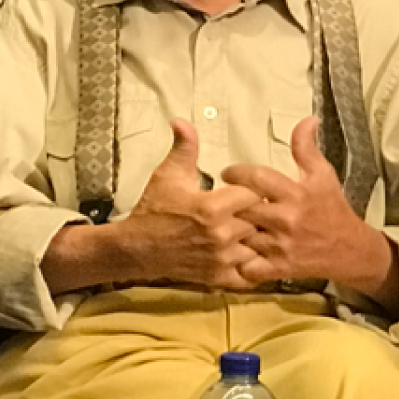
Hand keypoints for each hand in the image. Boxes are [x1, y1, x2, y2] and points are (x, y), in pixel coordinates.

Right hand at [113, 121, 261, 287]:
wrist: (136, 248)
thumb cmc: (153, 210)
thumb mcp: (167, 175)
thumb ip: (184, 148)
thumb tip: (182, 121)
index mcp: (213, 208)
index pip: (255, 195)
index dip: (252, 191)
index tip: (244, 192)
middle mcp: (222, 235)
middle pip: (261, 222)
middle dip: (257, 216)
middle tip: (248, 212)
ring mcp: (222, 259)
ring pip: (259, 248)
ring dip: (256, 241)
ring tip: (248, 234)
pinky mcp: (220, 277)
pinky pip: (251, 275)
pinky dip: (252, 266)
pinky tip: (244, 255)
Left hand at [221, 116, 398, 299]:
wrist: (351, 250)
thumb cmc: (332, 209)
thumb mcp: (322, 175)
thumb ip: (306, 148)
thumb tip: (306, 119)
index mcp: (296, 194)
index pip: (255, 178)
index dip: (235, 173)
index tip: (227, 173)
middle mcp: (287, 220)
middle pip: (241, 207)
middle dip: (227, 201)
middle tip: (218, 198)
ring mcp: (281, 246)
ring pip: (240, 235)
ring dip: (228, 229)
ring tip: (220, 222)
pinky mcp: (279, 268)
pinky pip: (247, 265)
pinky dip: (236, 260)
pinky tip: (230, 251)